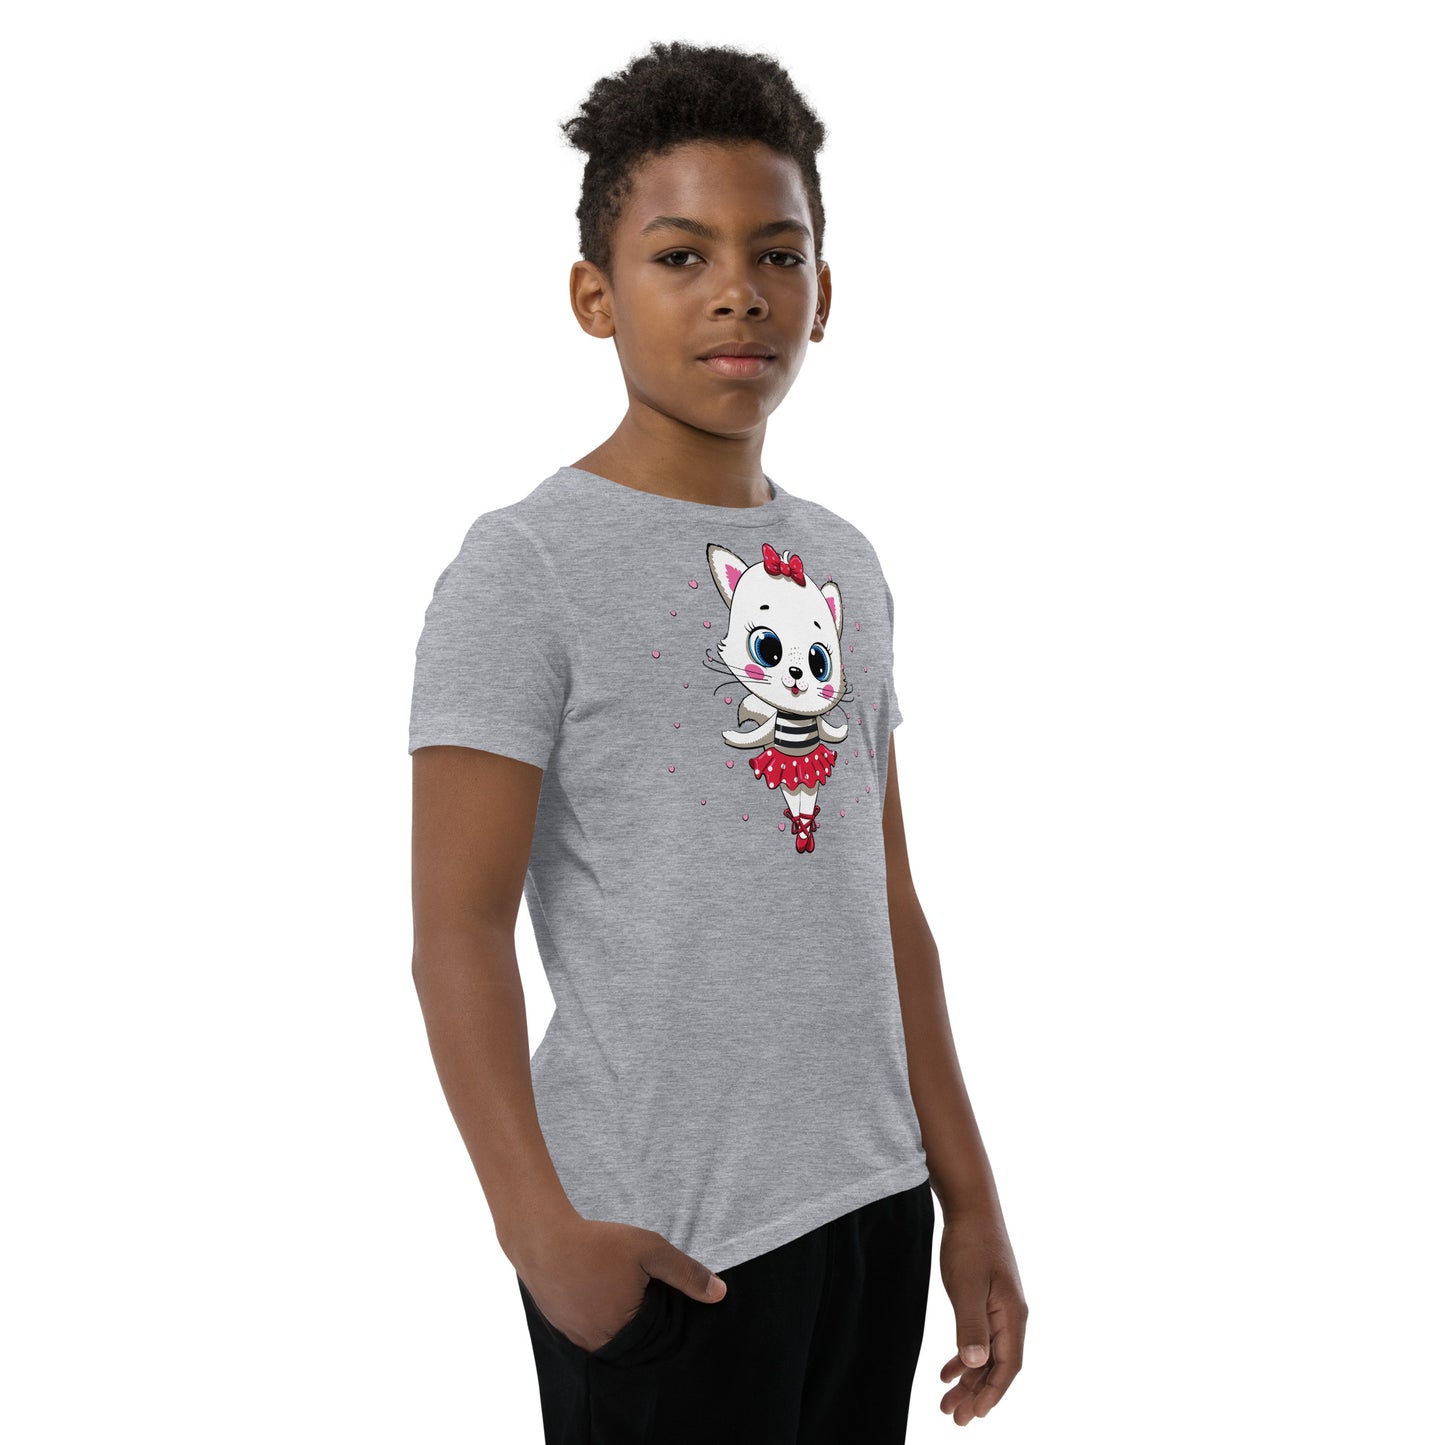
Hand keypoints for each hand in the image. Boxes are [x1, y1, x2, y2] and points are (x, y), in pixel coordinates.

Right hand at [513, 1215, 726, 1352]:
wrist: (542, 1237)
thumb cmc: (598, 1243)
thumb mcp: (650, 1250)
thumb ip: (685, 1273)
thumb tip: (720, 1294)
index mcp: (624, 1333)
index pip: (656, 1338)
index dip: (662, 1314)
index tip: (656, 1290)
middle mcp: (598, 1344)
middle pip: (631, 1339)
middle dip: (639, 1316)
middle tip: (635, 1286)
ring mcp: (575, 1337)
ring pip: (606, 1334)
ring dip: (614, 1315)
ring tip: (613, 1285)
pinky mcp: (558, 1325)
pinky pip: (584, 1327)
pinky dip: (593, 1311)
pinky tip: (594, 1286)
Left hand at [936, 1204, 1026, 1424]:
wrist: (971, 1207)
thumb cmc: (969, 1244)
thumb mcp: (966, 1286)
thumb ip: (971, 1325)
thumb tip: (977, 1364)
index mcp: (1012, 1315)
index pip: (1008, 1367)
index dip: (992, 1394)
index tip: (975, 1416)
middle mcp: (1012, 1315)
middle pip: (997, 1366)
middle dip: (977, 1394)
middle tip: (954, 1419)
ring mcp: (1000, 1307)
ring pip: (987, 1354)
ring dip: (969, 1379)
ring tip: (947, 1402)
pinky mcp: (987, 1298)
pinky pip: (980, 1337)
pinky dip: (965, 1356)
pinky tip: (947, 1370)